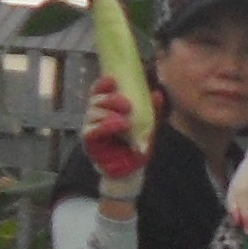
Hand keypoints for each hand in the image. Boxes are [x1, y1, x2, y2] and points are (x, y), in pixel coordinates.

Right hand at [80, 78, 146, 197]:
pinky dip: (104, 126)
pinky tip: (117, 125)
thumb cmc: (136, 143)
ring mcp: (90, 127)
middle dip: (110, 99)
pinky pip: (92, 131)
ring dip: (108, 113)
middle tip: (126, 104)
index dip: (103, 84)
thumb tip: (157, 94)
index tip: (112, 79)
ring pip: (93, 113)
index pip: (101, 92)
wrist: (131, 168)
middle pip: (96, 100)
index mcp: (107, 108)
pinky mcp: (89, 142)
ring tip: (124, 120)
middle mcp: (96, 115)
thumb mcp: (147, 126)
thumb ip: (151, 110)